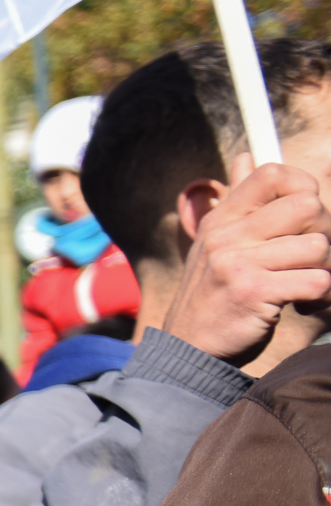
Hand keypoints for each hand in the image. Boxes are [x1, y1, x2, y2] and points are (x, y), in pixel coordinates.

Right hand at [160, 161, 330, 366]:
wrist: (188, 348)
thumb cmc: (212, 295)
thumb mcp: (215, 243)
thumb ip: (237, 201)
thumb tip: (246, 157)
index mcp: (222, 219)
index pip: (272, 174)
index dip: (303, 188)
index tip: (302, 219)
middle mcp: (228, 235)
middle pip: (308, 207)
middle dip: (321, 233)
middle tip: (306, 258)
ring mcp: (238, 262)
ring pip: (318, 247)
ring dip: (321, 271)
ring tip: (300, 285)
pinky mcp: (252, 291)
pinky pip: (317, 281)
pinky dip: (319, 296)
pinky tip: (300, 303)